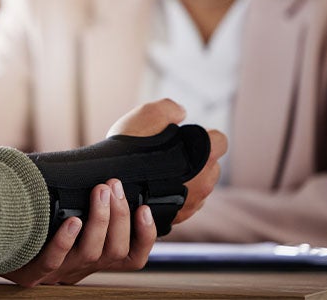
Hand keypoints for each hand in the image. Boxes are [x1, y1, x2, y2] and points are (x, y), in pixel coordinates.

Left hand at [1, 180, 156, 286]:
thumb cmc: (36, 223)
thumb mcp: (68, 216)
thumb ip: (90, 201)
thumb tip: (113, 172)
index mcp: (94, 257)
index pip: (132, 257)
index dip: (145, 236)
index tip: (144, 208)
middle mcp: (80, 268)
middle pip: (114, 252)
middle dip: (119, 217)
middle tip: (114, 186)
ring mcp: (57, 273)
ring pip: (89, 255)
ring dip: (99, 220)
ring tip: (100, 192)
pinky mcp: (31, 274)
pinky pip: (52, 261)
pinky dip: (64, 241)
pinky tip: (72, 221)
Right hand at [105, 98, 227, 224]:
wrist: (106, 185)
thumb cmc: (128, 150)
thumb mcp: (149, 113)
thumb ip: (171, 108)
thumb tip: (181, 112)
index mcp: (204, 156)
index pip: (220, 141)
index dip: (204, 136)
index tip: (184, 136)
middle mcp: (205, 183)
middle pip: (211, 166)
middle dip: (196, 161)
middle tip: (168, 155)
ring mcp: (192, 204)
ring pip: (198, 188)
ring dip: (186, 180)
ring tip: (158, 174)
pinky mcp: (177, 218)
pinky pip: (183, 204)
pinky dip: (173, 196)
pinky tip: (154, 189)